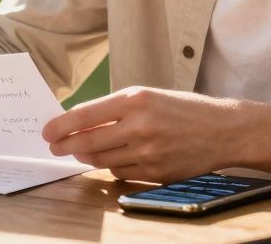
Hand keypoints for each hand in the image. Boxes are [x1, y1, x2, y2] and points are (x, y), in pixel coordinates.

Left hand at [42, 87, 251, 181]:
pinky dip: (112, 167)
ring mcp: (149, 152)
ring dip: (87, 157)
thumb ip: (114, 109)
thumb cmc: (183, 109)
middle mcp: (140, 126)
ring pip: (102, 161)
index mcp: (136, 100)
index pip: (85, 115)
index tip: (46, 131)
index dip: (60, 126)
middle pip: (88, 143)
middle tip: (55, 147)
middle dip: (66, 146)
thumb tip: (78, 124)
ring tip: (82, 151)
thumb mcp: (148, 97)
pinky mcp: (156, 172)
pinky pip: (121, 173)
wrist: (223, 129)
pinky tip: (115, 158)